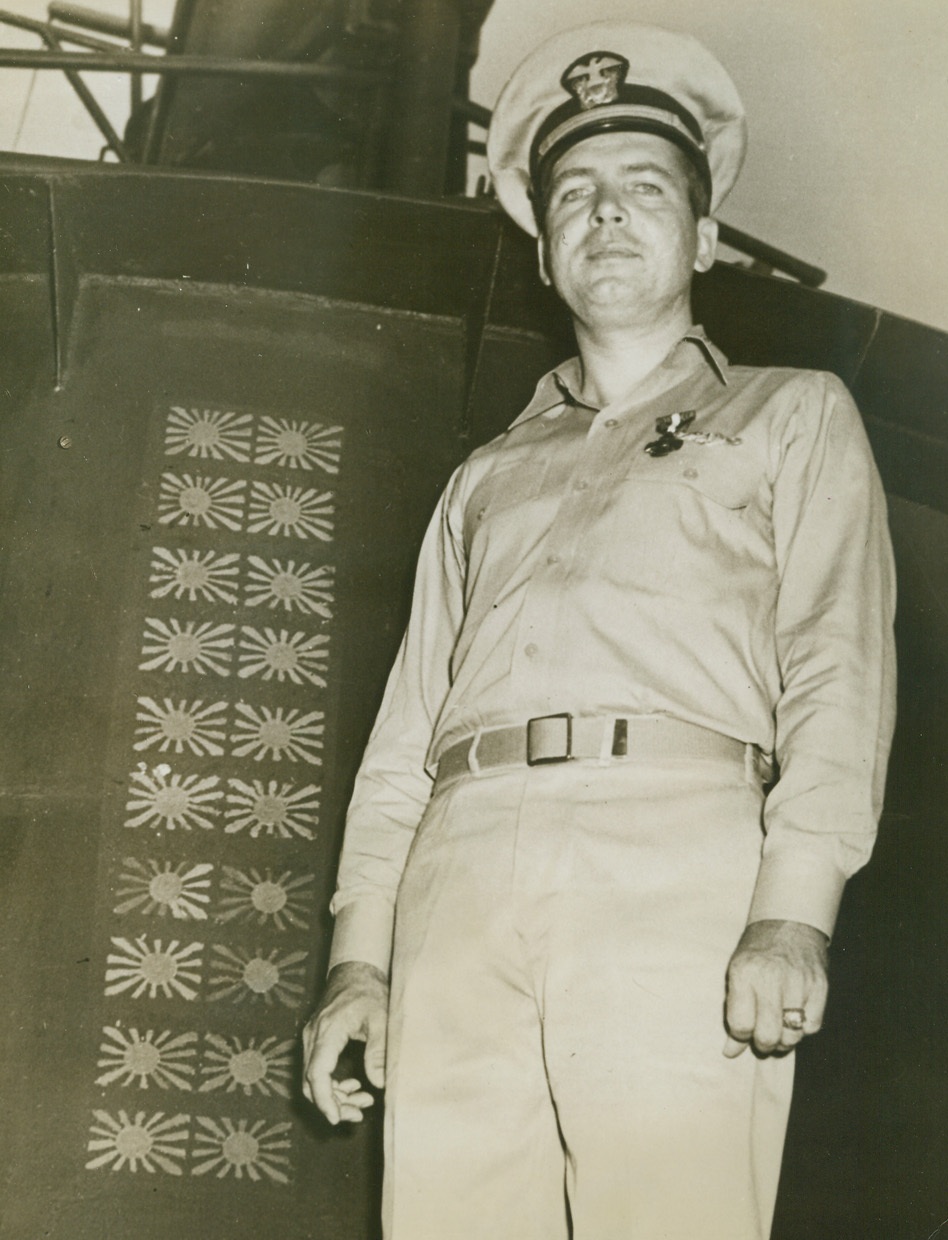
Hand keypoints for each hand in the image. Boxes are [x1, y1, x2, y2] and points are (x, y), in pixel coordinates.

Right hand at [302, 961, 388, 1123]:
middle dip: (333, 1104)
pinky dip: (332, 1084)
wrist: (355, 971)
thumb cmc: (369, 991)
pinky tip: (354, 1085)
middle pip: (311, 1082)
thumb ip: (379, 1051)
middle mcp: (313, 1036)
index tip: (337, 1119)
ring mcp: (311, 1038)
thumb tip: (379, 1084)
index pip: (317, 1074)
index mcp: (328, 1031)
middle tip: (360, 1113)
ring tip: (363, 1101)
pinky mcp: (315, 1040)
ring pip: (312, 1079)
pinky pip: (317, 1070)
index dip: (325, 1100)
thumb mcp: (381, 1018)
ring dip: (334, 1096)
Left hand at [723, 919, 828, 1057]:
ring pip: (792, 1035)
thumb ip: (734, 1012)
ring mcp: (798, 982)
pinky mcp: (820, 986)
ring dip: (784, 1039)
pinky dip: (804, 1027)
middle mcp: (771, 978)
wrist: (789, 922)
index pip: (740, 1024)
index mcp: (744, 973)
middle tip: (763, 1037)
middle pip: (767, 1035)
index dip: (740, 1037)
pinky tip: (795, 1013)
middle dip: (764, 1044)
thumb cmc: (757, 952)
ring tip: (779, 1026)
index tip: (743, 1033)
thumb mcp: (737, 973)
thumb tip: (730, 1052)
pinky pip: (813, 1026)